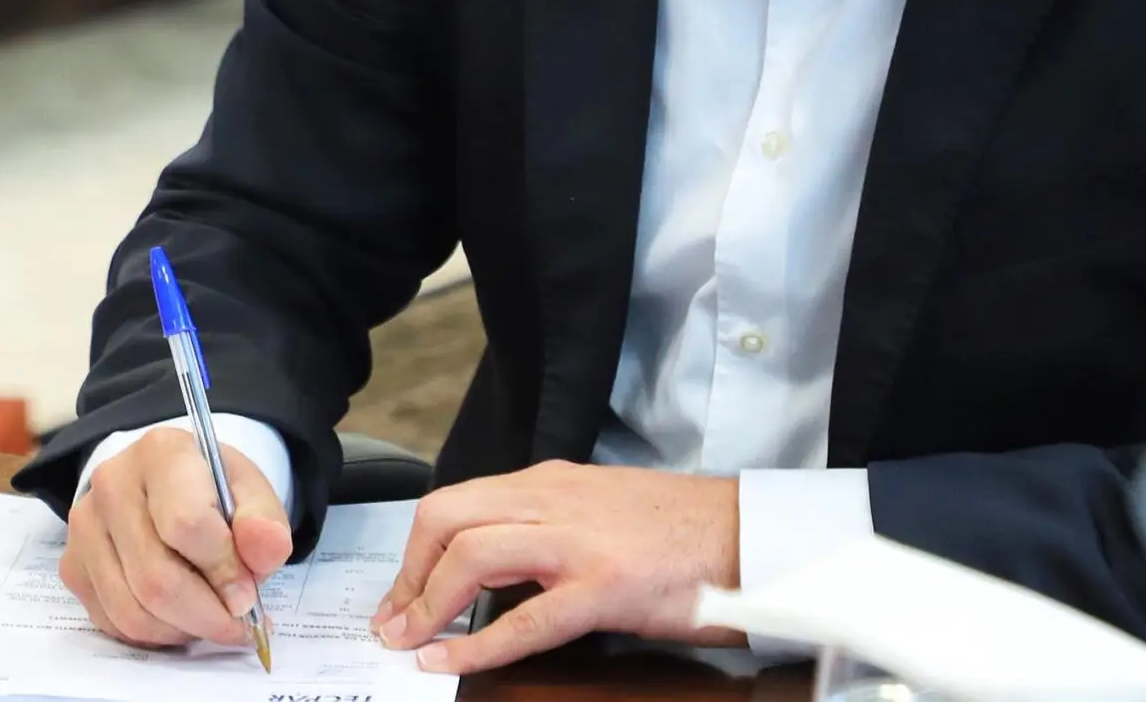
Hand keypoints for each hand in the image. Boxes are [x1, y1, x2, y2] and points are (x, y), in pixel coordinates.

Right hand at [60, 427, 292, 648]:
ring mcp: (84, 526)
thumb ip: (265, 521)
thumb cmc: (212, 492)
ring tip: (209, 617)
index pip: (186, 524)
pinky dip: (155, 634)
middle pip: (156, 578)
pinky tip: (178, 615)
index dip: (224, 570)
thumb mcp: (250, 494)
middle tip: (236, 623)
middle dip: (206, 615)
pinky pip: (113, 623)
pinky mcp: (72, 565)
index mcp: (161, 453)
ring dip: (182, 630)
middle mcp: (111, 483)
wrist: (168, 488)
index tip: (249, 593)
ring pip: (132, 610)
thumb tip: (265, 548)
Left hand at [371, 461, 739, 672]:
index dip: (416, 550)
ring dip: (427, 603)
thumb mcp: (601, 508)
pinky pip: (525, 618)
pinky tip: (449, 662)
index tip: (401, 591)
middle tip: (394, 619)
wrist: (751, 534)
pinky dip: (477, 644)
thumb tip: (494, 562)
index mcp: (548, 482)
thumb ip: (548, 524)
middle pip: (445, 518)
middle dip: (407, 572)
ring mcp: (576, 542)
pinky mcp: (604, 586)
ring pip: (471, 554)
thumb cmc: (682, 530)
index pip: (455, 502)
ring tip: (407, 641)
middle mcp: (552, 500)